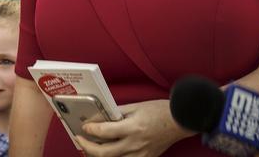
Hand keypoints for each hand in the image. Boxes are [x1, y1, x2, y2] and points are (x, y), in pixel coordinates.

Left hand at [76, 100, 193, 156]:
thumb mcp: (134, 107)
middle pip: (104, 153)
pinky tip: (106, 152)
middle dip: (87, 147)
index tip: (83, 126)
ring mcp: (141, 155)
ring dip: (98, 155)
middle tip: (79, 139)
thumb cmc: (158, 111)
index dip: (90, 129)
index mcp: (132, 128)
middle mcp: (135, 145)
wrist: (179, 121)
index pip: (104, 132)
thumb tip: (98, 117)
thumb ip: (115, 113)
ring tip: (89, 147)